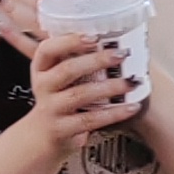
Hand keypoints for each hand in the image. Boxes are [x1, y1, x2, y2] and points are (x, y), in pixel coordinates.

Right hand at [28, 25, 140, 154]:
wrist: (41, 136)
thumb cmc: (57, 98)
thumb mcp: (56, 76)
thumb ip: (73, 57)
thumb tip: (110, 37)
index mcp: (42, 68)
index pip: (47, 49)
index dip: (69, 41)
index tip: (94, 37)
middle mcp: (43, 87)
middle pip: (67, 70)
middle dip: (96, 60)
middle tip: (121, 55)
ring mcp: (51, 109)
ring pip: (80, 95)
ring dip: (109, 87)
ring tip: (131, 82)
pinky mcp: (62, 129)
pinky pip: (90, 120)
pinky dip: (113, 113)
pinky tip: (131, 107)